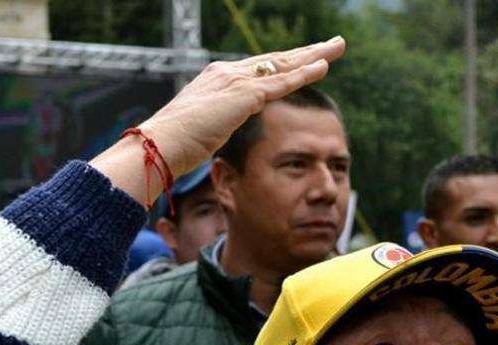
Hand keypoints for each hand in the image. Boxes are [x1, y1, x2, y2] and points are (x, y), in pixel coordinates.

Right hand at [91, 38, 345, 201]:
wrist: (161, 145)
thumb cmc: (174, 145)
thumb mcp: (201, 129)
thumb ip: (215, 122)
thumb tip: (217, 130)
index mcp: (218, 79)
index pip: (260, 68)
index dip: (285, 63)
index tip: (305, 59)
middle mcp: (228, 73)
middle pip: (276, 59)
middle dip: (306, 52)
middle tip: (331, 45)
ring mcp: (236, 82)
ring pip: (284, 65)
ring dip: (314, 56)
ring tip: (337, 48)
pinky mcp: (244, 96)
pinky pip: (282, 82)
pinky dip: (304, 74)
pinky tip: (323, 67)